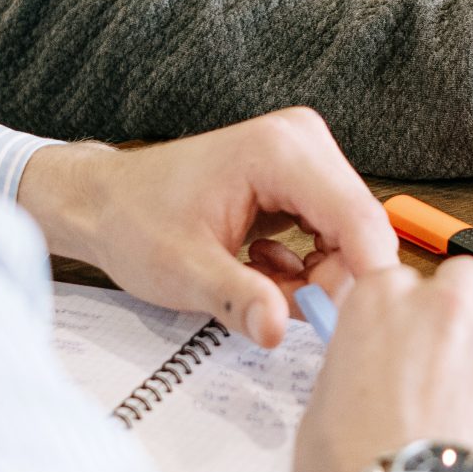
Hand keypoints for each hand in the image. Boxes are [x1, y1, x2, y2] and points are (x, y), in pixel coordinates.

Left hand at [17, 108, 398, 341]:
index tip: (349, 326)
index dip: (365, 277)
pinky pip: (331, 234)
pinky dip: (303, 266)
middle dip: (329, 282)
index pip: (357, 218)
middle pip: (359, 229)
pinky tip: (259, 266)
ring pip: (348, 236)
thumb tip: (277, 329)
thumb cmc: (135, 221)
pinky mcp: (302, 177)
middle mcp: (302, 142)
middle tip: (279, 308)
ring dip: (314, 277)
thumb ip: (238, 298)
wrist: (107, 201)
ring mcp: (305, 156)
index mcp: (280, 151)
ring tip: (257, 283)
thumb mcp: (183, 270)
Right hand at [293, 257, 472, 471]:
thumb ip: (355, 366)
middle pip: (469, 279)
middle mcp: (442, 305)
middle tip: (461, 364)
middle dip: (469, 315)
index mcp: (380, 303)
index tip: (416, 338)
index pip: (404, 278)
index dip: (413, 313)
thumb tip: (369, 372)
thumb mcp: (322, 408)